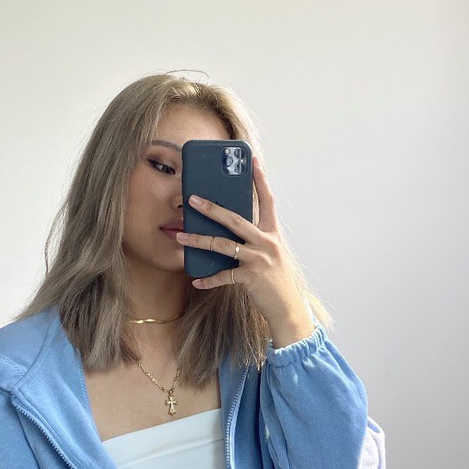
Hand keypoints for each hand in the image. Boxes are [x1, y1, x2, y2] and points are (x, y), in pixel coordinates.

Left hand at [176, 155, 307, 334]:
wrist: (287, 309)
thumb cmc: (276, 281)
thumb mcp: (271, 255)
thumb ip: (255, 241)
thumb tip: (231, 230)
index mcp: (272, 234)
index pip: (267, 201)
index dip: (260, 180)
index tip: (253, 160)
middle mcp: (267, 243)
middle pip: (235, 219)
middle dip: (211, 209)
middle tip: (192, 199)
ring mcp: (258, 260)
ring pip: (223, 245)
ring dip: (199, 240)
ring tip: (181, 237)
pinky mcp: (251, 278)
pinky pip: (223, 276)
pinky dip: (208, 279)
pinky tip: (197, 280)